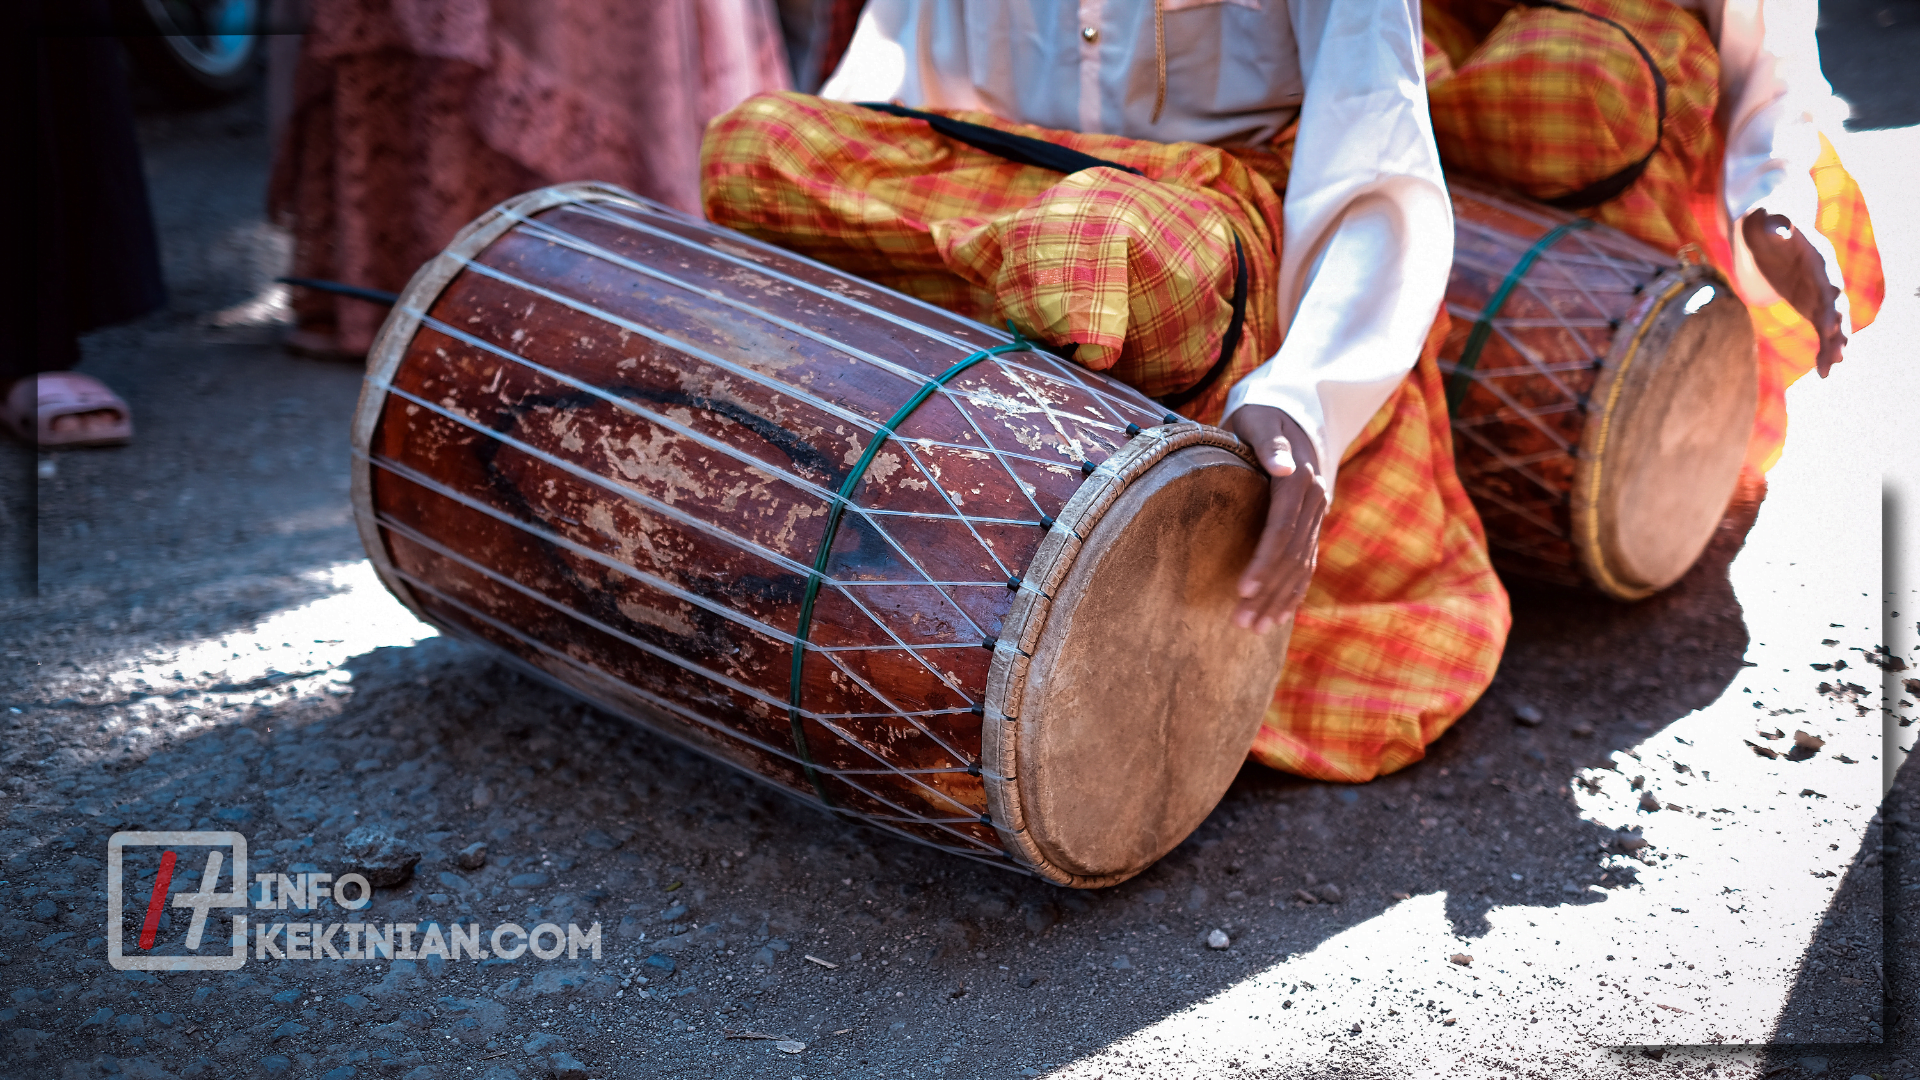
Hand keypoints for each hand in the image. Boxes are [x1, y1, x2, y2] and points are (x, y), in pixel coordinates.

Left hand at [1225, 405, 1326, 634]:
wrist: (1293, 410)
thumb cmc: (1264, 415)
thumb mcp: (1260, 420)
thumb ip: (1269, 443)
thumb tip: (1285, 468)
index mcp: (1299, 480)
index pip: (1281, 528)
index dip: (1264, 560)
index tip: (1242, 588)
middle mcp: (1314, 500)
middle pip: (1291, 555)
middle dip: (1267, 591)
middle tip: (1242, 622)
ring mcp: (1316, 514)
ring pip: (1301, 564)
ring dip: (1279, 599)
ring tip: (1253, 628)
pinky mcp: (1311, 523)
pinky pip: (1306, 561)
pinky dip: (1294, 590)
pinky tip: (1279, 615)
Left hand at [1742, 209, 1845, 375]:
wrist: (1769, 229)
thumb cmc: (1769, 221)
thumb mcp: (1769, 219)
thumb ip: (1777, 224)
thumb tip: (1779, 228)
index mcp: (1819, 258)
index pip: (1827, 282)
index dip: (1830, 302)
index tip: (1829, 323)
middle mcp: (1825, 278)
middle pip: (1835, 306)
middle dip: (1838, 328)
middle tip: (1839, 351)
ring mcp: (1819, 294)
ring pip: (1832, 323)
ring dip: (1834, 344)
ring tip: (1833, 367)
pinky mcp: (1811, 306)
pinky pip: (1820, 331)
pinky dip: (1823, 349)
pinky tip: (1824, 371)